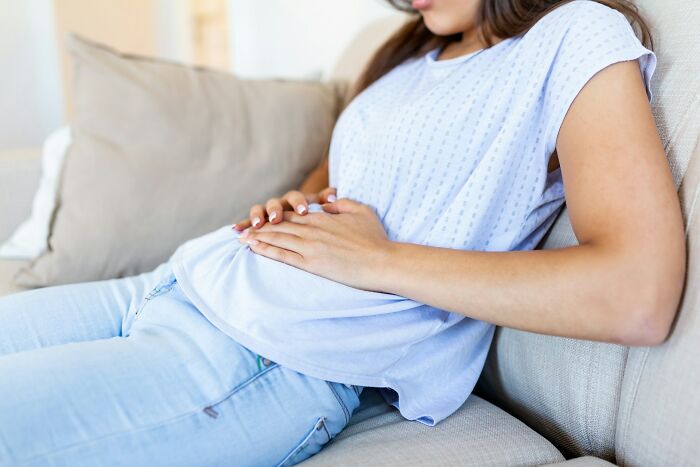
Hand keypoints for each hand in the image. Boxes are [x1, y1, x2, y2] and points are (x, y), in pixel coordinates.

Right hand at [232, 187, 336, 231]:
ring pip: (260, 209)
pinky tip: (236, 229)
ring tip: (257, 224)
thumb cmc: (316, 215)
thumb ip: (326, 199)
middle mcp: (280, 204)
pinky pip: (249, 222)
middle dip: (275, 210)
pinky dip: (243, 224)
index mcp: (296, 200)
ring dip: (257, 216)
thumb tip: (333, 193)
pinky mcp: (259, 222)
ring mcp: (268, 212)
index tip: (303, 211)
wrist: (303, 216)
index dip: (299, 203)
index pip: (296, 197)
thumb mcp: (323, 206)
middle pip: (275, 203)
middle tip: (276, 219)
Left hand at [238, 198, 392, 290]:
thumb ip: (342, 204)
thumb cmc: (375, 239)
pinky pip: (283, 255)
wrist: (382, 262)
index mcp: (323, 218)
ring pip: (278, 238)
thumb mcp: (361, 212)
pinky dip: (266, 250)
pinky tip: (254, 249)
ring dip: (258, 237)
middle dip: (259, 226)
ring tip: (242, 238)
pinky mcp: (312, 263)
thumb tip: (328, 203)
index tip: (262, 218)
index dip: (275, 216)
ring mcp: (311, 246)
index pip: (292, 214)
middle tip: (241, 229)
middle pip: (280, 225)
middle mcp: (313, 229)